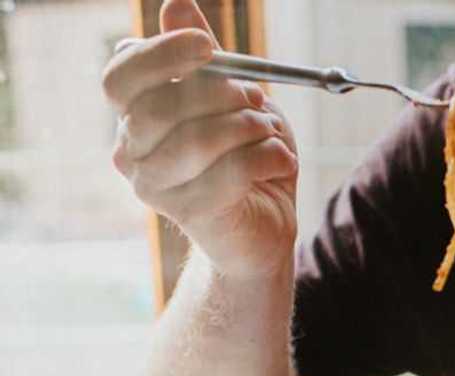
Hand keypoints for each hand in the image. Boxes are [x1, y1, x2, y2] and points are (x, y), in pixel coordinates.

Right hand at [103, 0, 298, 279]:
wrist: (266, 224)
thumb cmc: (245, 158)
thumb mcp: (231, 100)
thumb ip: (205, 60)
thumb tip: (176, 3)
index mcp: (134, 116)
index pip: (120, 77)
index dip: (161, 54)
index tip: (207, 46)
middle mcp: (132, 152)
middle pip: (158, 108)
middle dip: (219, 95)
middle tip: (256, 97)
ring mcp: (154, 188)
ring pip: (196, 142)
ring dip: (248, 128)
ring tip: (270, 132)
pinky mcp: (188, 215)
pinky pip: (231, 174)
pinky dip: (269, 158)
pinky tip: (282, 160)